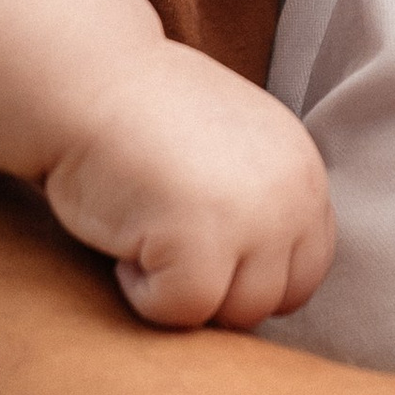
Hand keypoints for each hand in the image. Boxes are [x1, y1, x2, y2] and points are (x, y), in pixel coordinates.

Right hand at [43, 49, 336, 327]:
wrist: (87, 80)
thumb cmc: (145, 114)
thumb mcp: (235, 148)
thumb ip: (264, 201)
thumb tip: (265, 279)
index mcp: (303, 171)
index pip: (307, 267)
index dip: (249, 272)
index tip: (200, 244)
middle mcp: (292, 195)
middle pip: (278, 299)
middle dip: (220, 288)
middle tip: (167, 240)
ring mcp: (253, 219)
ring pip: (235, 314)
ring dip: (182, 290)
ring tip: (146, 232)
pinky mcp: (202, 243)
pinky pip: (181, 311)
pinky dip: (143, 292)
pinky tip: (124, 242)